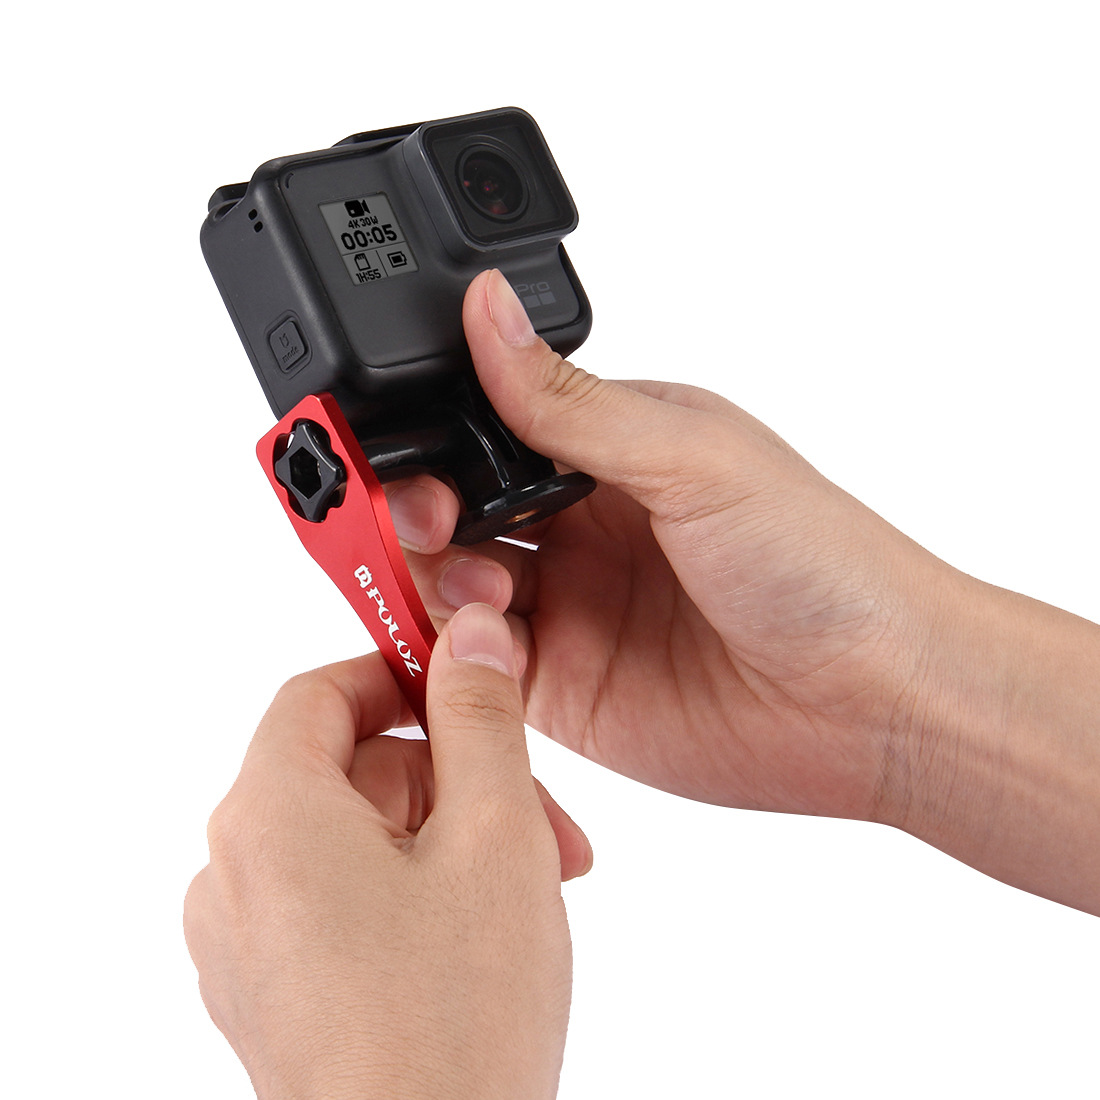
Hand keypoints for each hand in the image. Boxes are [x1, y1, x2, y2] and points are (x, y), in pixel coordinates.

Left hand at [184, 603, 588, 1099]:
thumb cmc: (456, 1017)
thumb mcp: (493, 831)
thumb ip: (479, 716)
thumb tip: (469, 635)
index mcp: (269, 816)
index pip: (321, 692)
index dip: (400, 673)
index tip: (468, 685)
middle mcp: (234, 875)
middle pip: (350, 772)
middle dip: (457, 780)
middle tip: (544, 820)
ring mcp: (247, 944)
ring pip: (357, 840)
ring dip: (450, 839)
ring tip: (535, 884)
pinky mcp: (274, 995)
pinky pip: (341, 902)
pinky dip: (413, 892)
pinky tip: (482, 932)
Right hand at [387, 270, 1099, 912]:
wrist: (873, 698)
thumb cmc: (818, 561)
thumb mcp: (691, 456)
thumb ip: (571, 402)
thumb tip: (489, 308)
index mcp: (610, 447)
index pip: (489, 423)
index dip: (436, 429)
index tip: (396, 434)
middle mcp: (580, 524)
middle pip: (455, 504)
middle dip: (421, 505)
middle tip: (428, 515)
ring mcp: (569, 605)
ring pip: (450, 582)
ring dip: (437, 578)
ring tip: (484, 589)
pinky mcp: (561, 685)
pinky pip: (474, 663)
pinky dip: (456, 651)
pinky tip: (484, 642)